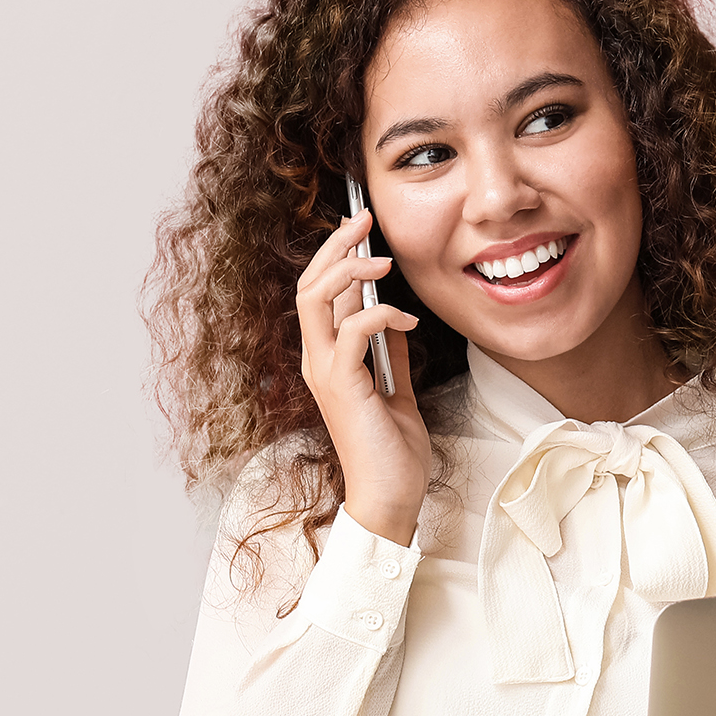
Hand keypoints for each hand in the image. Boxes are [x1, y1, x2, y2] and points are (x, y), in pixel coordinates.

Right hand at [296, 211, 431, 544]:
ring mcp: (325, 372)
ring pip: (315, 298)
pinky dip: (380, 314)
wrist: (391, 497)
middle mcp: (317, 360)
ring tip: (382, 260)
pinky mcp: (342, 385)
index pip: (321, 293)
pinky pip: (351, 330)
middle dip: (335, 245)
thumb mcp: (398, 391)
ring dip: (349, 269)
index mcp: (328, 359)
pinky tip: (406, 319)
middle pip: (308, 284)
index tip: (362, 229)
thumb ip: (390, 354)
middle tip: (363, 218)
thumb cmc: (394, 453)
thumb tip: (394, 320)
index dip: (337, 255)